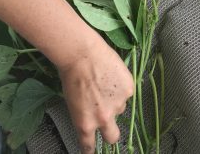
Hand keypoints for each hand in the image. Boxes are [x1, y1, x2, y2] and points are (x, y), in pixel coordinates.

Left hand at [58, 35, 133, 152]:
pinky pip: (127, 92)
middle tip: (107, 121)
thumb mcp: (73, 102)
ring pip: (120, 107)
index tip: (91, 149)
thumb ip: (85, 114)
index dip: (90, 148)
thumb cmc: (71, 75)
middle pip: (113, 137)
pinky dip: (121, 86)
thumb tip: (92, 114)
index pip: (89, 145)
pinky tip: (112, 74)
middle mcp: (103, 118)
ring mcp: (118, 104)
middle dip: (111, 134)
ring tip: (106, 83)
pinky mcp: (129, 89)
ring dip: (115, 100)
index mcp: (85, 124)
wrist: (82, 54)